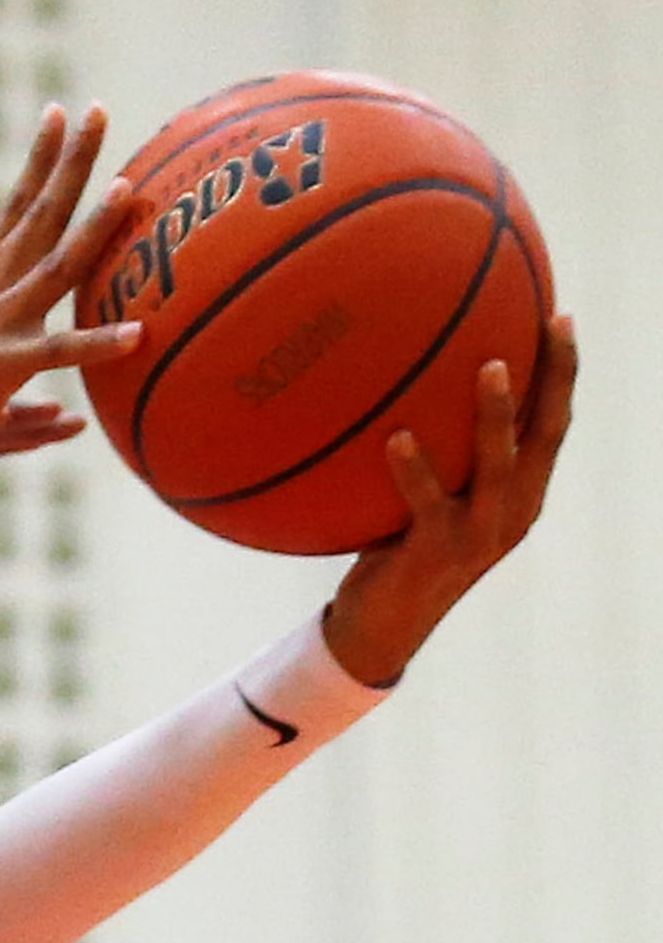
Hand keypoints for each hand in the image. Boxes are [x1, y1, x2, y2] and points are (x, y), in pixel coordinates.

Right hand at [0, 106, 141, 488]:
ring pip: (53, 269)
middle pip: (37, 216)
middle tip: (98, 110)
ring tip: (129, 192)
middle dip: (70, 162)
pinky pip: (55, 353)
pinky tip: (135, 333)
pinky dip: (96, 343)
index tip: (60, 113)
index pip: (14, 208)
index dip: (39, 161)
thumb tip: (30, 356)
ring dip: (93, 229)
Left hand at [320, 316, 578, 686]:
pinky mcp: (436, 552)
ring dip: (496, 415)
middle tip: (550, 325)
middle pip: (546, 434)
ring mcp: (479, 533)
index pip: (551, 423)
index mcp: (518, 492)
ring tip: (489, 366)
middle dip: (554, 378)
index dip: (561, 373)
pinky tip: (396, 437)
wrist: (381, 625)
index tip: (561, 316)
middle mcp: (512, 509)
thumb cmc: (396, 548)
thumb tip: (395, 383)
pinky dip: (414, 469)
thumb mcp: (423, 496)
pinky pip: (426, 503)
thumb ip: (430, 450)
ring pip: (499, 465)